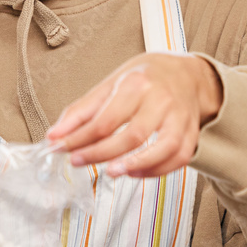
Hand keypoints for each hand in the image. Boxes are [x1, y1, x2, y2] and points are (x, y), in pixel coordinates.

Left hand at [46, 54, 221, 177]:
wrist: (186, 73)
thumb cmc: (144, 79)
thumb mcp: (109, 85)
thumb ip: (81, 111)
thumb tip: (54, 135)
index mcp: (137, 84)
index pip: (105, 119)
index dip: (80, 138)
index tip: (60, 148)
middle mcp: (161, 100)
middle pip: (132, 135)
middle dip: (101, 153)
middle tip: (78, 161)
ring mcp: (180, 117)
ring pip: (163, 147)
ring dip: (136, 164)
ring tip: (110, 172)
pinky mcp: (191, 133)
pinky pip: (179, 157)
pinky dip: (157, 170)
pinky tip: (135, 173)